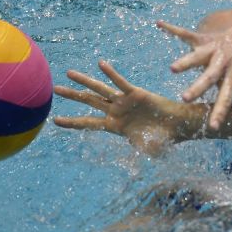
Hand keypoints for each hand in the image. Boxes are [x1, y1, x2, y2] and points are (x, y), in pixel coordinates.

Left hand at [53, 60, 199, 155]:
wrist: (177, 125)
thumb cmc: (162, 138)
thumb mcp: (145, 148)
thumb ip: (137, 152)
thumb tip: (135, 167)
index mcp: (114, 125)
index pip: (88, 123)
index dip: (72, 122)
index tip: (55, 121)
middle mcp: (115, 111)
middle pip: (89, 102)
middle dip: (72, 96)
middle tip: (55, 90)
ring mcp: (124, 101)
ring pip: (100, 90)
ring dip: (84, 82)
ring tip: (69, 73)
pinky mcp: (135, 93)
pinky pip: (120, 82)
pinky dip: (111, 74)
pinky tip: (101, 64)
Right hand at [157, 15, 231, 139]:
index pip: (226, 98)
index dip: (220, 111)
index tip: (212, 126)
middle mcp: (222, 63)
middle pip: (209, 77)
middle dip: (198, 87)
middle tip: (185, 98)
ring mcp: (212, 49)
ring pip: (198, 55)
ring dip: (186, 61)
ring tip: (172, 69)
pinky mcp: (202, 37)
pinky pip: (185, 33)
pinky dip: (172, 29)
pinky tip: (158, 24)